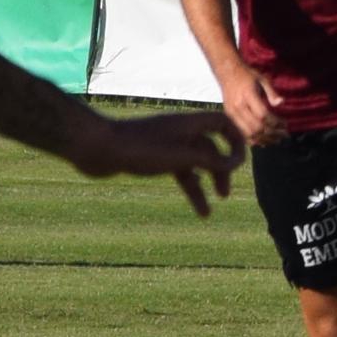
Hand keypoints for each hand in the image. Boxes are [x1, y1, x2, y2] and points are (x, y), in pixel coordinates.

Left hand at [68, 106, 242, 213]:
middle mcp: (179, 131)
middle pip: (211, 147)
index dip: (236, 140)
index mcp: (187, 123)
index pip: (222, 123)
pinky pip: (177, 171)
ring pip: (194, 164)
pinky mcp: (152, 157)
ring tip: (207, 213)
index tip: (239, 164)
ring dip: (203, 185)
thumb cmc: (138, 149)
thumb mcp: (181, 157)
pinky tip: (193, 208)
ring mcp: (165, 144)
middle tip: (224, 193)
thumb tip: (236, 163)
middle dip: (221, 169)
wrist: (96, 148)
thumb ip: (211, 160)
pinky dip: (186, 188)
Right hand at [212, 62, 278, 146]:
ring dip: (264, 139)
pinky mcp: (230, 116)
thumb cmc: (247, 74)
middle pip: (257, 127)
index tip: (285, 123)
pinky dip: (253, 139)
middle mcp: (238, 107)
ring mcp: (232, 113)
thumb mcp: (262, 79)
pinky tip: (263, 140)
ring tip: (276, 139)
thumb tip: (281, 103)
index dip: (276, 122)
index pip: (263, 115)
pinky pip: (242, 132)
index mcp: (248, 96)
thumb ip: (271, 92)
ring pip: (249, 133)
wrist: (227, 71)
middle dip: (272, 133)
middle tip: (284, 135)